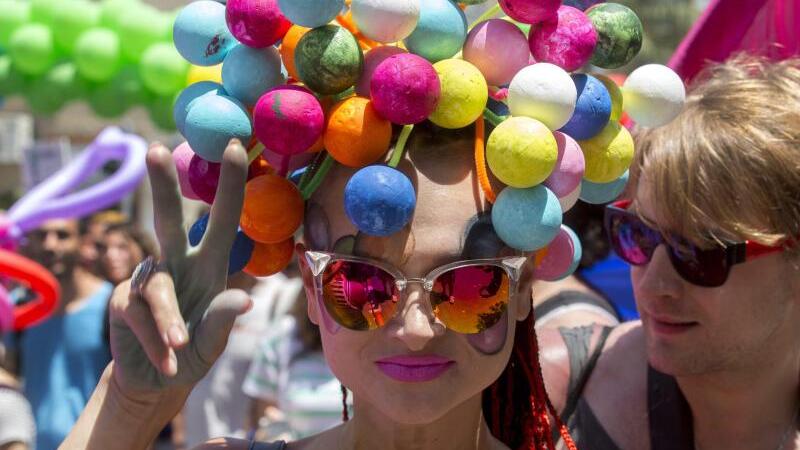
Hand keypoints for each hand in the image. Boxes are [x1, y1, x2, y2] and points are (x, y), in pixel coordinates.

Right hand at [109, 140, 250, 392]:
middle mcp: (178, 263)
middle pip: (169, 218)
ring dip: (170, 320)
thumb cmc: (193, 354)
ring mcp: (148, 279)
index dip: (230, 184)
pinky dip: (154, 341)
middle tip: (155, 150)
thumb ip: (224, 321)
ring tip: (178, 347)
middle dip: (163, 185)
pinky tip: (165, 360)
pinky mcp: (123, 300)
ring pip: (158, 288)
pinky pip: (138, 315)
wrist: (156, 382)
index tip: (237, 146)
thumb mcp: (213, 342)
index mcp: (210, 264)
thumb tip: (245, 301)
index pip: (222, 218)